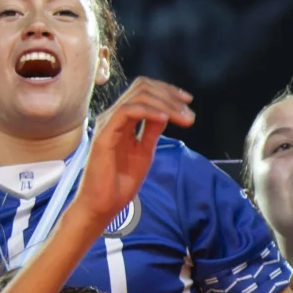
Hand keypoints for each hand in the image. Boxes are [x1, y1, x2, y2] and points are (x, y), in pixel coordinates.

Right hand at [75, 78, 192, 226]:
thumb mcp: (144, 151)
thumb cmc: (120, 182)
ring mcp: (108, 123)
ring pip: (138, 96)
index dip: (167, 91)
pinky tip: (165, 119)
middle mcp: (113, 116)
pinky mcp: (104, 134)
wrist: (103, 204)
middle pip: (142, 88)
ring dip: (165, 104)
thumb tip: (166, 112)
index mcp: (122, 119)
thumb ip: (152, 130)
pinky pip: (127, 111)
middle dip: (170, 96)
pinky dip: (149, 111)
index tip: (187, 101)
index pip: (143, 91)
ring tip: (183, 118)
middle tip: (189, 113)